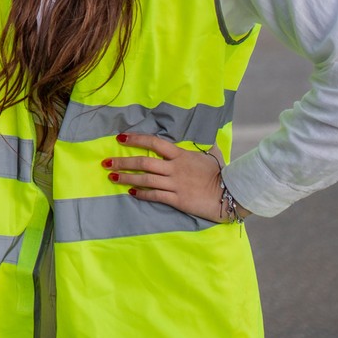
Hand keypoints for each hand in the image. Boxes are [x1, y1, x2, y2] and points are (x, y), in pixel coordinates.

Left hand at [103, 133, 241, 223]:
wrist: (231, 194)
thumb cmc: (222, 174)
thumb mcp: (212, 156)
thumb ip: (205, 149)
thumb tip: (208, 143)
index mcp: (181, 154)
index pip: (154, 142)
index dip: (136, 139)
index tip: (120, 138)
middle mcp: (175, 168)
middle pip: (144, 162)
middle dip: (122, 161)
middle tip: (106, 162)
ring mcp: (175, 184)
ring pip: (145, 179)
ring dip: (126, 178)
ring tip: (112, 177)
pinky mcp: (177, 199)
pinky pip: (155, 195)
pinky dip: (141, 193)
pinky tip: (131, 192)